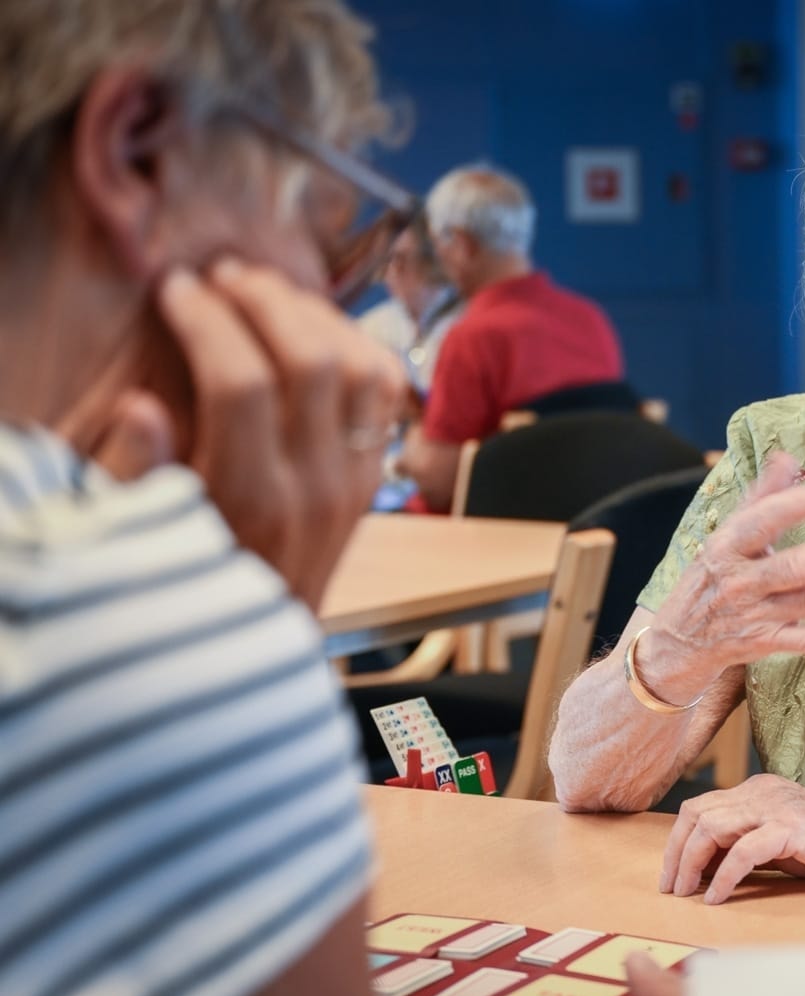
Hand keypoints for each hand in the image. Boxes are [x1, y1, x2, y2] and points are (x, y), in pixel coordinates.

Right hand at [95, 259, 404, 606]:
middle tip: (222, 273)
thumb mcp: (148, 535)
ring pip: (363, 366)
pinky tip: (315, 325)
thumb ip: (139, 474)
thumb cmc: (194, 576)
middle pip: (311, 359)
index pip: (241, 380)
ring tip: (266, 289)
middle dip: (263, 299)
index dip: (207, 320)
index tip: (174, 287)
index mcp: (251, 498)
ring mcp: (357, 478)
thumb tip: (141, 405)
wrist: (265, 636)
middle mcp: (316, 485)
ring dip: (316, 313)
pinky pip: (387, 390)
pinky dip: (357, 342)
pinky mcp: (375, 474)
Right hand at [641, 450, 804, 701]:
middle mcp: (738, 580)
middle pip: (794, 567)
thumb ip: (761, 497)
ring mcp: (752, 615)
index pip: (761, 521)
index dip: (795, 507)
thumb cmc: (710, 578)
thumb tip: (788, 457)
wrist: (676, 643)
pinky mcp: (762, 645)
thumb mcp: (726, 535)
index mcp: (727, 545)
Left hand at [660, 774, 804, 903]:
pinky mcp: (791, 828)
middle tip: (670, 888)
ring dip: (691, 865)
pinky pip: (742, 852)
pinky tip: (717, 898)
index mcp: (757, 790)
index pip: (700, 807)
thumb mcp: (782, 841)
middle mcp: (762, 791)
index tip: (670, 875)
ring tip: (687, 893)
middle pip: (696, 814)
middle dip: (675, 853)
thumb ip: (746, 845)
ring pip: (712, 829)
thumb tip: (704, 872)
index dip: (677, 841)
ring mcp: (776, 807)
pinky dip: (723, 878)